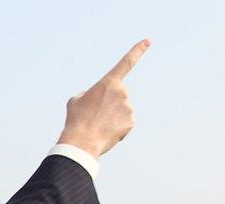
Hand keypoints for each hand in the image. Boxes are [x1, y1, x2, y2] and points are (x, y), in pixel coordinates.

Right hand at [57, 39, 150, 157]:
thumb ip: (90, 93)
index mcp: (108, 83)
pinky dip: (116, 127)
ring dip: (111, 116)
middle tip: (95, 114)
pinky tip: (106, 132)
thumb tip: (97, 97)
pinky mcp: (131, 122)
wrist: (82, 141)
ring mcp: (128, 107)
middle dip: (109, 103)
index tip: (148, 41)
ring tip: (98, 124)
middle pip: (118, 95)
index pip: (126, 63)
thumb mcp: (76, 100)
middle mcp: (122, 92)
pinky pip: (125, 122)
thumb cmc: (76, 119)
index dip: (137, 51)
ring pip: (121, 110)